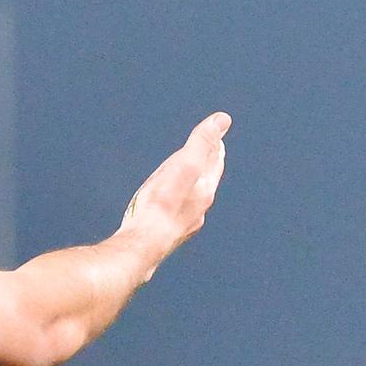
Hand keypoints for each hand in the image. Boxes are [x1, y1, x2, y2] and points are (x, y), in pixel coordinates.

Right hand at [118, 111, 229, 276]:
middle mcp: (198, 210)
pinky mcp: (165, 237)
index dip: (215, 147)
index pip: (214, 163)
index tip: (217, 137)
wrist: (142, 246)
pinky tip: (165, 212)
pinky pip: (174, 217)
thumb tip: (222, 119)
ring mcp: (182, 225)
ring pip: (191, 202)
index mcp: (205, 190)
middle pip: (205, 183)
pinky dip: (174, 208)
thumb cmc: (160, 205)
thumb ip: (202, 142)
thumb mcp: (184, 165)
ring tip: (185, 182)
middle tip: (206, 156)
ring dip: (190, 190)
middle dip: (205, 168)